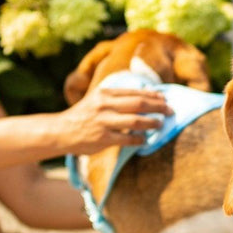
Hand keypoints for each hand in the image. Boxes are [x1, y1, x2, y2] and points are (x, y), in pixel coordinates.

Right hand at [58, 85, 173, 154]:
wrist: (61, 131)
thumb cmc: (83, 116)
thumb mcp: (97, 100)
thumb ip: (116, 98)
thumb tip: (142, 96)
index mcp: (104, 93)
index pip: (134, 92)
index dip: (152, 95)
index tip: (165, 98)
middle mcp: (104, 105)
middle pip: (139, 104)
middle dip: (158, 107)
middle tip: (171, 110)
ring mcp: (104, 122)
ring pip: (135, 121)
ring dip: (152, 123)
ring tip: (161, 124)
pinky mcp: (103, 138)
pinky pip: (127, 139)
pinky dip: (139, 140)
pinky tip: (145, 140)